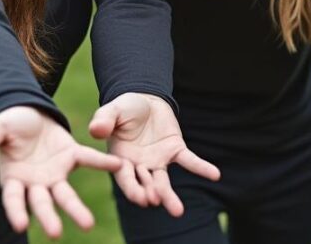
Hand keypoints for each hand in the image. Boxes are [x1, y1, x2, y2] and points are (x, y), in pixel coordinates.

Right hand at [0, 105, 121, 236]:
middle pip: (41, 203)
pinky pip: (88, 160)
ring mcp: (54, 172)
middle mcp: (34, 182)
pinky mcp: (71, 156)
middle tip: (56, 233)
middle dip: (48, 217)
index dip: (16, 212)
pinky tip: (117, 165)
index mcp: (13, 178)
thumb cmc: (9, 125)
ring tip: (88, 225)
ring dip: (76, 209)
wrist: (28, 110)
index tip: (21, 226)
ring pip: (65, 194)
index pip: (12, 199)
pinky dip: (102, 162)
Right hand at [88, 92, 220, 215]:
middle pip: (145, 184)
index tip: (141, 199)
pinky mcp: (175, 149)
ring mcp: (158, 160)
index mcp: (120, 160)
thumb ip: (104, 120)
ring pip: (164, 181)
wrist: (143, 98)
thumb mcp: (111, 111)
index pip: (126, 178)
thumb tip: (96, 130)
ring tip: (177, 211)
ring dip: (170, 195)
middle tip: (156, 202)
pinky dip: (201, 167)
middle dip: (150, 194)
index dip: (133, 188)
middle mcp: (139, 165)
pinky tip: (215, 175)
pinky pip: (189, 160)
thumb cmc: (123, 108)